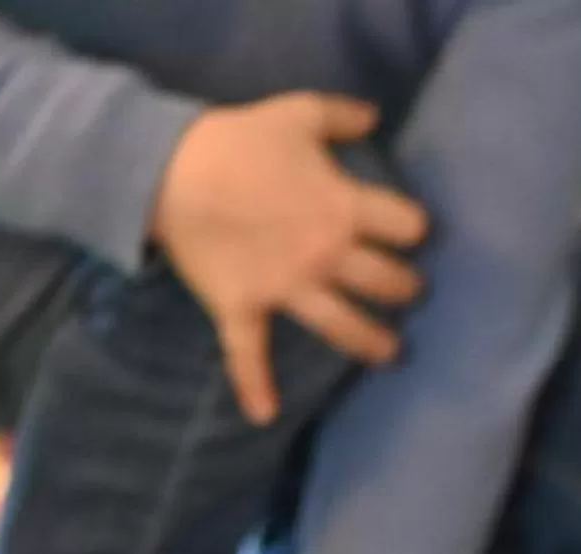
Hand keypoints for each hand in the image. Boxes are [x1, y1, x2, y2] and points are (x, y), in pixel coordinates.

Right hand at [151, 93, 429, 423]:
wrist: (167, 168)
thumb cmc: (237, 139)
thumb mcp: (297, 112)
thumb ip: (341, 115)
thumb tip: (375, 117)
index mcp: (344, 208)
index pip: (406, 227)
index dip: (413, 228)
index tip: (411, 231)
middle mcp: (325, 255)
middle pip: (388, 282)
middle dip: (406, 289)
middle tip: (407, 290)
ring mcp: (286, 287)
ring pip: (344, 326)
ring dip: (372, 343)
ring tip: (392, 354)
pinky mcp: (243, 306)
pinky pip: (248, 354)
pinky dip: (253, 386)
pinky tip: (263, 414)